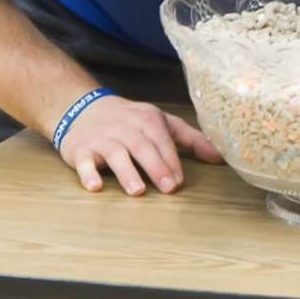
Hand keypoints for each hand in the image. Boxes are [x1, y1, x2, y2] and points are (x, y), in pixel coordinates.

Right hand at [58, 94, 221, 194]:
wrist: (84, 107)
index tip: (179, 181)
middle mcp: (125, 128)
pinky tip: (94, 186)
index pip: (162, 141)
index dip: (171, 161)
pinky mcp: (79, 149)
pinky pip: (83, 160)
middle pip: (142, 147)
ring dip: (126, 172)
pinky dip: (87, 173)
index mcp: (147, 120)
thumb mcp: (162, 123)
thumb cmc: (130, 121)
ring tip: (137, 191)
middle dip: (156, 167)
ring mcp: (101, 138)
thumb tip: (220, 157)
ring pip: (115, 153)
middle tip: (168, 187)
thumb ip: (191, 140)